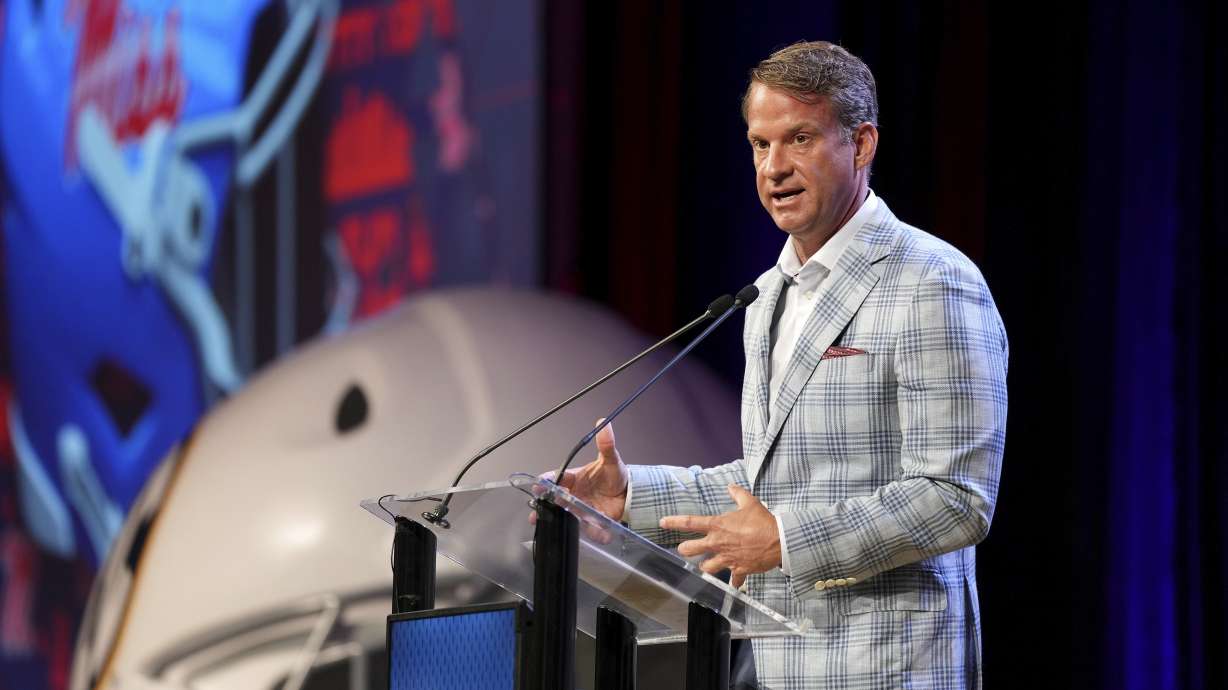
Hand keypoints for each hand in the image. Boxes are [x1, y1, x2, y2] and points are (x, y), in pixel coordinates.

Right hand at [545, 419, 628, 521]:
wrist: (629, 495)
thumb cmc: (616, 476)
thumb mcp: (612, 460)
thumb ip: (606, 444)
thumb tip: (604, 423)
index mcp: (575, 478)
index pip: (557, 477)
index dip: (547, 480)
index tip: (540, 483)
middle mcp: (574, 493)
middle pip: (554, 498)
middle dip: (543, 504)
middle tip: (536, 509)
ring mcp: (579, 507)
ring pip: (563, 513)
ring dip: (554, 518)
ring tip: (546, 522)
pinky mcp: (588, 520)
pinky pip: (583, 526)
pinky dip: (584, 529)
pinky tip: (583, 531)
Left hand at [660, 484, 780, 587]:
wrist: (778, 541)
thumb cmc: (763, 521)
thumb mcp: (750, 503)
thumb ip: (737, 494)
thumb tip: (730, 486)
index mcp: (718, 526)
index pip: (690, 522)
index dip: (674, 522)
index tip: (663, 522)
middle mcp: (718, 543)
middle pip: (690, 549)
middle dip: (685, 549)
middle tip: (684, 548)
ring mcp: (726, 558)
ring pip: (706, 568)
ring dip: (706, 567)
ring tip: (707, 565)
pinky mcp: (738, 569)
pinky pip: (733, 580)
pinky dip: (734, 582)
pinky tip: (735, 582)